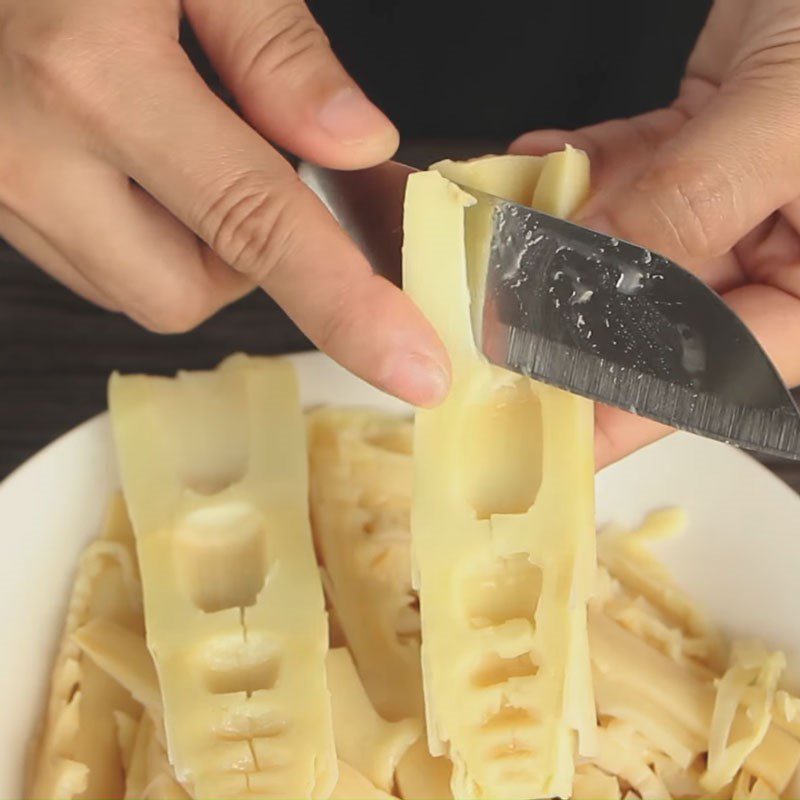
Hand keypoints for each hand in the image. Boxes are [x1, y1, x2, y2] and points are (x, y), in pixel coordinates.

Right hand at [0, 0, 449, 405]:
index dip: (349, 307)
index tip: (412, 364)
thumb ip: (276, 48)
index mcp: (96, 79)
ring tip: (178, 142)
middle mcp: (32, 156)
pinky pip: (90, 262)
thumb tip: (354, 142)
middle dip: (249, 255)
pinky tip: (130, 156)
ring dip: (192, 242)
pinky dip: (139, 233)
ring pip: (137, 288)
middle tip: (250, 160)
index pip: (260, 227)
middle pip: (188, 294)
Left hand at [511, 0, 799, 467]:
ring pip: (626, 239)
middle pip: (652, 315)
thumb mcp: (788, 123)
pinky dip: (577, 169)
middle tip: (490, 334)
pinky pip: (625, 171)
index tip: (551, 430)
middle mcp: (773, 254)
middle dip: (568, 315)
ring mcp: (733, 200)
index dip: (626, 407)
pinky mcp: (700, 146)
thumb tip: (595, 264)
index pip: (710, 373)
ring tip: (493, 241)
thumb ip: (692, 200)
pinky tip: (529, 168)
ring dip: (557, 234)